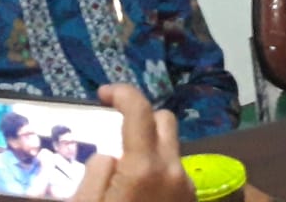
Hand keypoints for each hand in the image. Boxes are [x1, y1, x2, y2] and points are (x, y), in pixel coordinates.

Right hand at [72, 84, 194, 201]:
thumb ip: (95, 173)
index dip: (122, 93)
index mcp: (145, 168)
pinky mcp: (190, 198)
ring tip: (121, 169)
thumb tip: (109, 155)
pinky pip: (173, 169)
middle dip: (140, 116)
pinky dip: (156, 168)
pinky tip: (137, 189)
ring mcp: (186, 184)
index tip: (103, 93)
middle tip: (114, 130)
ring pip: (169, 147)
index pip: (141, 111)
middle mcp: (173, 169)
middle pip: (164, 120)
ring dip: (148, 147)